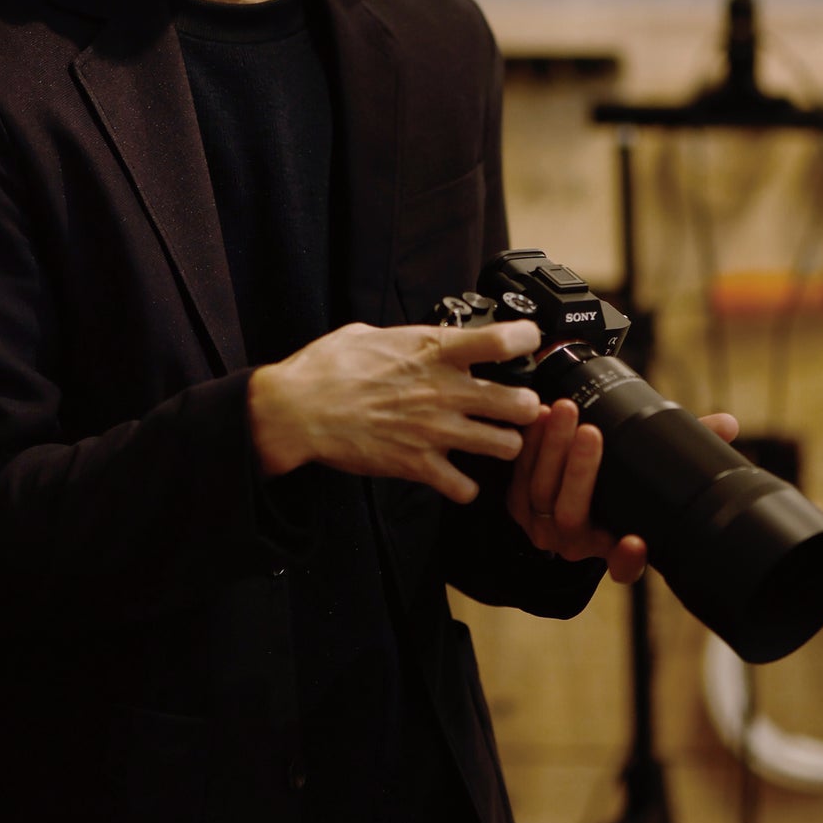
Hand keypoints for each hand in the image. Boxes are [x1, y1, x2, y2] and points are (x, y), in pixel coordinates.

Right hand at [248, 318, 543, 503]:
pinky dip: (465, 486)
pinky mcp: (417, 465)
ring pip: (504, 446)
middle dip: (526, 406)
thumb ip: (407, 339)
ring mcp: (434, 431)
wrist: (296, 411)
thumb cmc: (326, 369)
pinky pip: (464, 487)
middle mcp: (443, 391)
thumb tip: (420, 338)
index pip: (501, 341)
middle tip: (516, 406)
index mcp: (433, 352)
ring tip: (493, 442)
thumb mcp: (370, 334)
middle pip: (519, 403)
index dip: (525, 338)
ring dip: (504, 445)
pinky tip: (457, 477)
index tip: (526, 340)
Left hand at [508, 402, 739, 584]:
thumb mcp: (648, 477)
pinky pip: (519, 474)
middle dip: (581, 472)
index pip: (624, 566)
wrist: (562, 501)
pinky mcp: (518, 502)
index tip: (636, 542)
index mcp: (614, 547)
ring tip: (565, 411)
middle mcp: (577, 544)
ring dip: (551, 448)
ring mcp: (543, 525)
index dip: (628, 559)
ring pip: (541, 490)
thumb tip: (727, 425)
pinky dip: (530, 443)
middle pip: (573, 514)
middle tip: (593, 432)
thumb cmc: (614, 489)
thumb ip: (683, 455)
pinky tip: (540, 415)